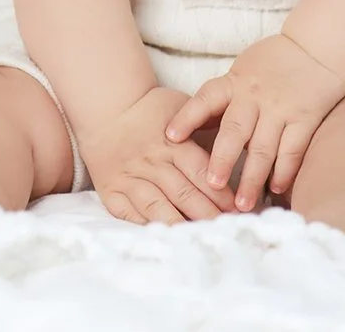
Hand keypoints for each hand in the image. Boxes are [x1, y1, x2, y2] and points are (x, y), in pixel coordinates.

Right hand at [76, 85, 239, 225]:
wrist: (108, 105)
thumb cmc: (152, 108)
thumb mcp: (182, 107)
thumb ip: (204, 127)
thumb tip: (235, 145)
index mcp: (173, 141)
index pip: (200, 171)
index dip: (220, 192)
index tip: (236, 209)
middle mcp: (152, 161)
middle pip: (182, 192)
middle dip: (206, 214)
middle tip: (225, 231)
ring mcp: (130, 177)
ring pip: (157, 206)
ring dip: (179, 224)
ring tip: (197, 239)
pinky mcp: (112, 190)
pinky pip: (129, 213)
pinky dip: (146, 226)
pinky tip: (162, 237)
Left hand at [163, 34, 344, 211]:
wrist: (315, 48)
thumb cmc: (270, 63)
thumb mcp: (239, 73)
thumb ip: (219, 101)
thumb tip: (188, 129)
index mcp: (234, 83)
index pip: (206, 99)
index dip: (187, 117)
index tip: (170, 137)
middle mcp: (255, 96)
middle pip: (235, 131)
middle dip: (222, 160)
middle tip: (212, 185)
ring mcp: (281, 108)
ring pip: (263, 148)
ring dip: (252, 179)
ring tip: (242, 204)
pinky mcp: (305, 118)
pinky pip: (292, 150)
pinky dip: (283, 172)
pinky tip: (275, 189)